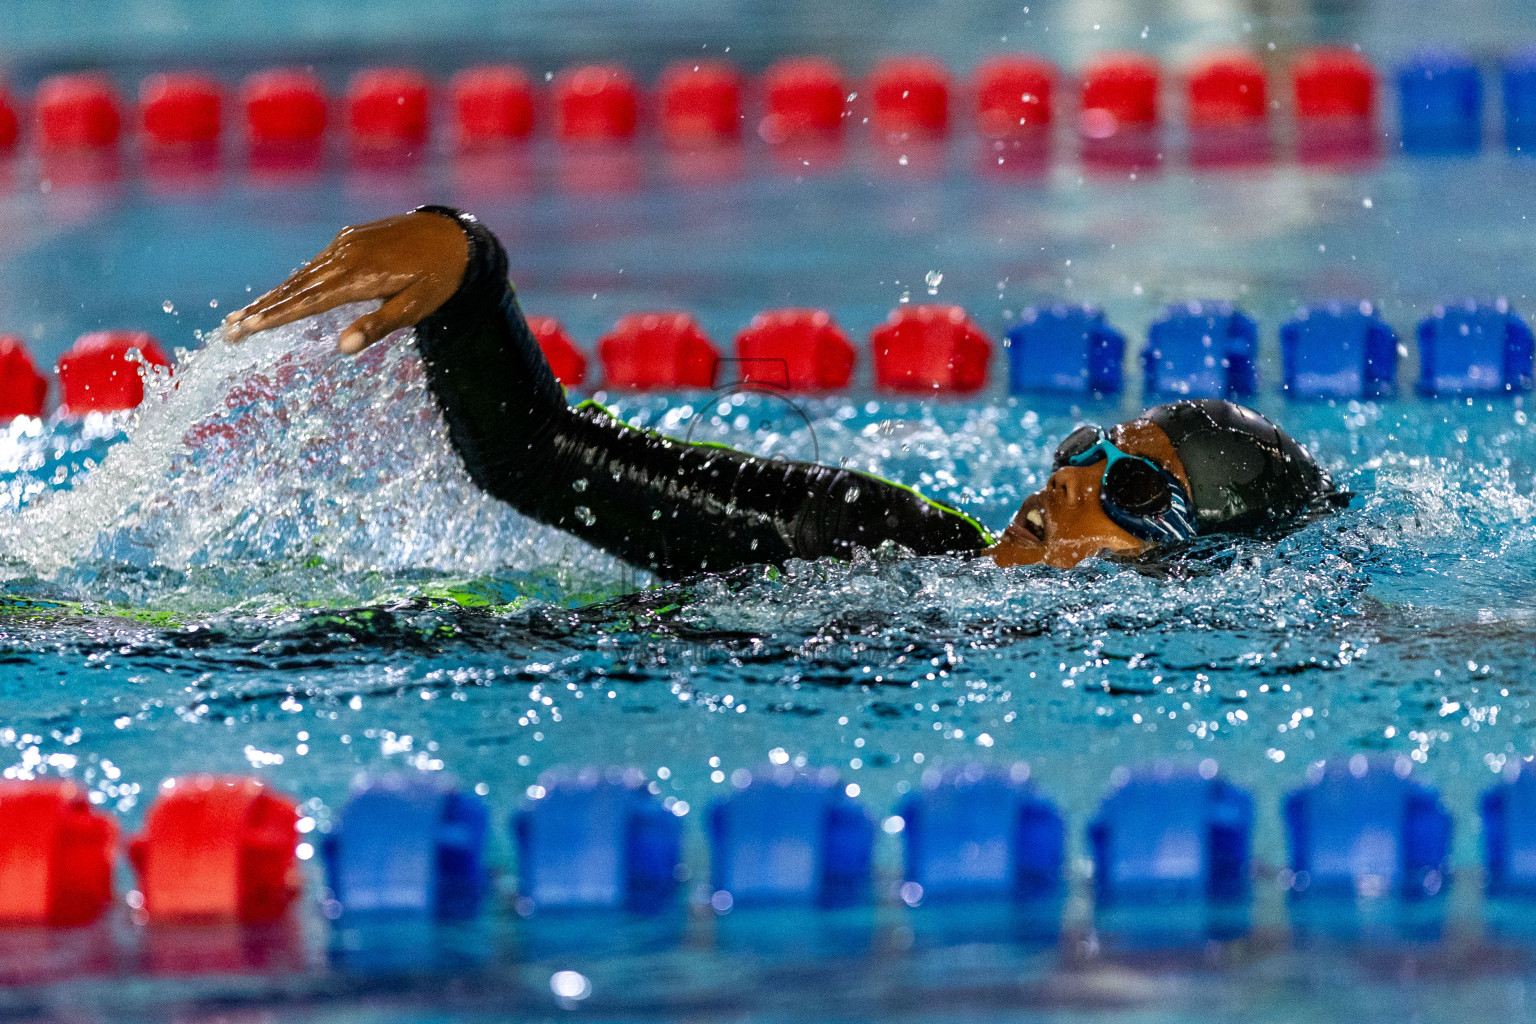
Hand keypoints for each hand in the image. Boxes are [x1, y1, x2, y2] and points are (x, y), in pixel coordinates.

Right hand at [222, 210, 470, 354]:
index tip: (248, 328)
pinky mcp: (348, 239)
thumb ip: (378, 326)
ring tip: (241, 317)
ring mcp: (344, 244)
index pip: (309, 301)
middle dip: (260, 311)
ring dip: (271, 297)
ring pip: (301, 275)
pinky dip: (293, 282)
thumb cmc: (437, 278)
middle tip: (228, 332)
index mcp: (360, 275)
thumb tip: (343, 349)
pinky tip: (277, 297)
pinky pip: (315, 265)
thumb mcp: (416, 307)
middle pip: (295, 288)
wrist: (452, 235)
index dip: (276, 316)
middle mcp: (345, 256)